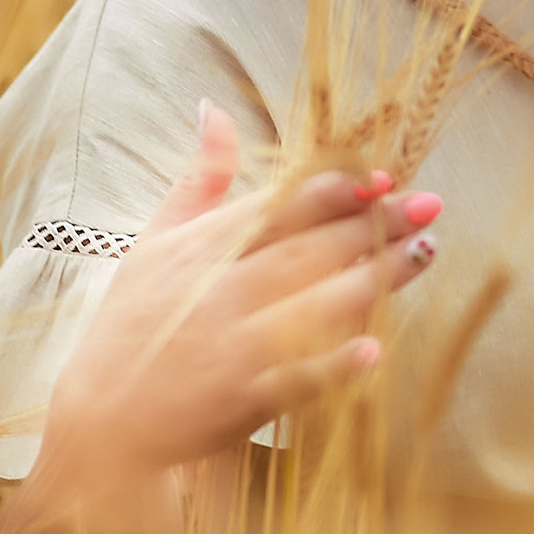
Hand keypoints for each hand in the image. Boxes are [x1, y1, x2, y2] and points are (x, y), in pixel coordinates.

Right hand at [2, 104, 439, 533]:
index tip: (384, 176)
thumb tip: (214, 109)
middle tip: (432, 204)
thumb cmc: (132, 326)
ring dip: (376, 277)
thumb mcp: (154, 243)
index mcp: (202, 247)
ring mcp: (234, 345)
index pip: (281, 206)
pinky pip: (297, 379)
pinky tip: (375, 350)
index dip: (337, 188)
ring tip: (427, 251)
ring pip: (315, 303)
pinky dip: (333, 365)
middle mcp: (221, 289)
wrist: (102, 425)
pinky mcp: (243, 399)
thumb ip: (197, 179)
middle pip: (311, 247)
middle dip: (376, 223)